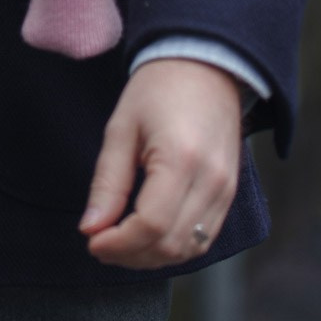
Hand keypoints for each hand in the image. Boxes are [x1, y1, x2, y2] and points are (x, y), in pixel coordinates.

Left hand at [79, 59, 241, 269]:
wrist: (204, 64)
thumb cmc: (157, 89)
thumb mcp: (121, 128)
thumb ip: (107, 182)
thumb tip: (90, 229)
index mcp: (181, 158)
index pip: (151, 225)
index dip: (119, 243)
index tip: (92, 241)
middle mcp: (212, 180)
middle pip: (171, 244)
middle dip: (131, 255)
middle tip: (100, 242)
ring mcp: (226, 190)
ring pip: (190, 249)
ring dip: (152, 256)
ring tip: (121, 242)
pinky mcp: (230, 193)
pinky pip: (204, 238)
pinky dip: (175, 246)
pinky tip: (149, 235)